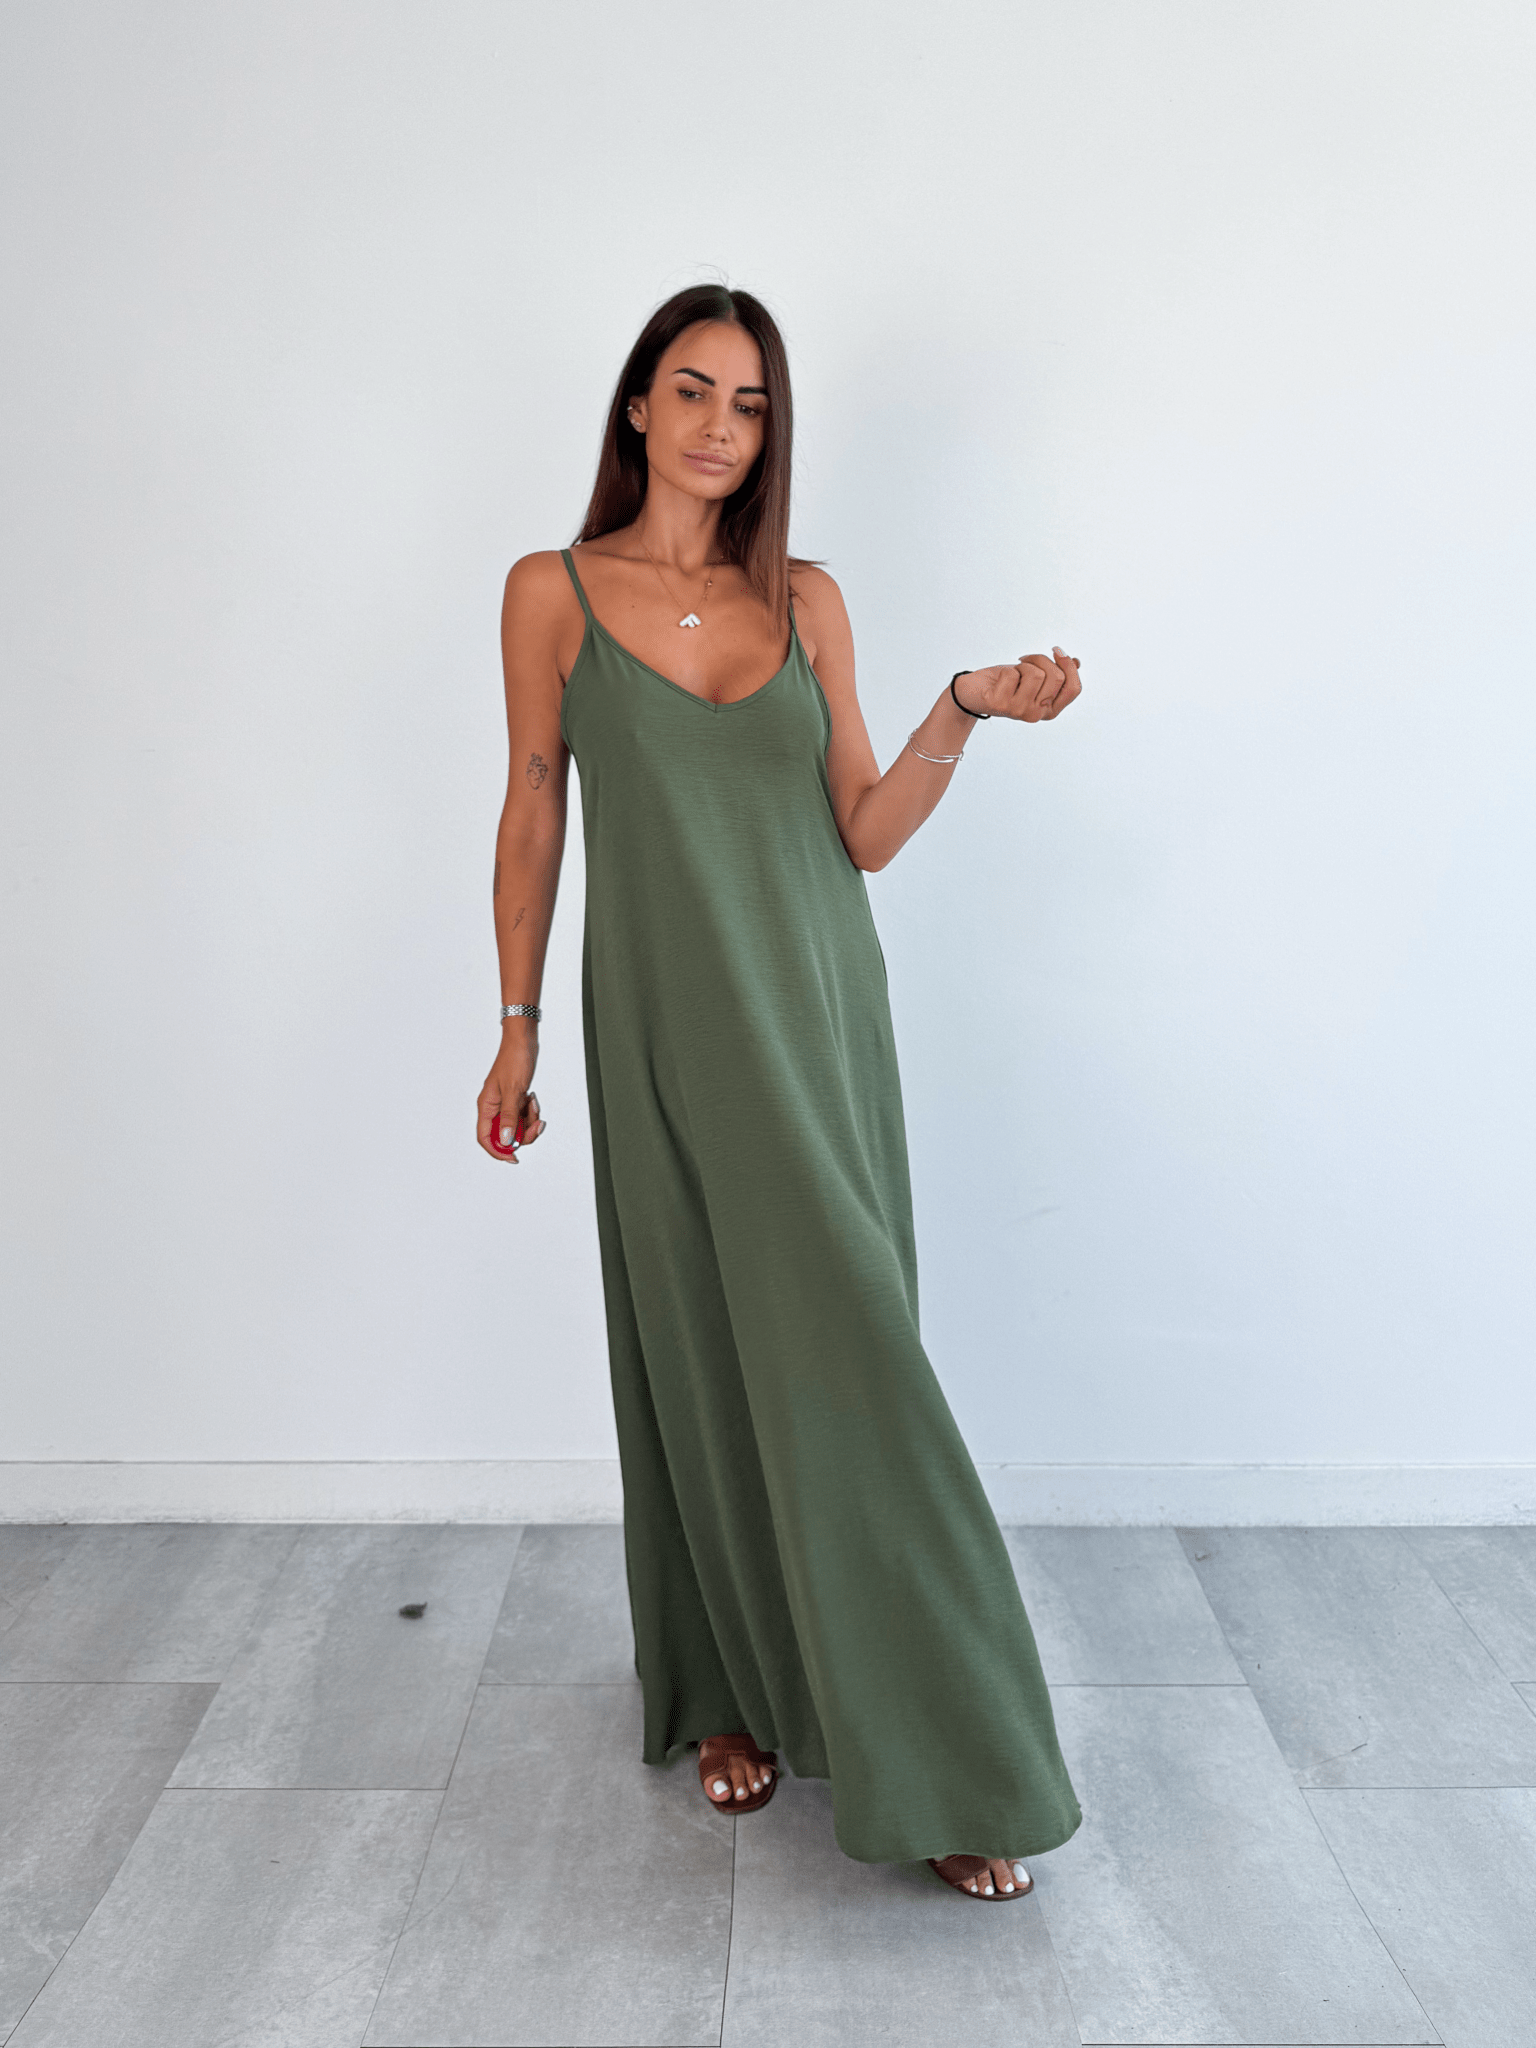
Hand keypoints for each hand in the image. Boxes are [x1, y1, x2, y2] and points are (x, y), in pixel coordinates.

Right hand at [477, 1041, 545, 1163]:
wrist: (523, 1041)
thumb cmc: (514, 1060)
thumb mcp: (514, 1091)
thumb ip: (509, 1117)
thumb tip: (506, 1141)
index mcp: (486, 1106)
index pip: (485, 1138)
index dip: (497, 1151)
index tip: (513, 1157)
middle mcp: (493, 1107)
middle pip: (504, 1135)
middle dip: (522, 1134)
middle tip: (536, 1125)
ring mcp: (504, 1104)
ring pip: (516, 1126)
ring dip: (529, 1121)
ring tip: (533, 1104)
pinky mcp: (515, 1100)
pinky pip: (523, 1116)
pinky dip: (531, 1112)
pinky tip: (533, 1099)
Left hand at [955, 646, 1081, 722]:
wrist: (972, 693)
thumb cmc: (1004, 683)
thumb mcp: (1034, 677)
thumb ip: (1055, 673)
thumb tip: (1076, 662)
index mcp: (1049, 710)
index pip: (1074, 688)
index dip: (1068, 665)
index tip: (1056, 650)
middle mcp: (1036, 714)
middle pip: (1056, 676)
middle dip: (1041, 659)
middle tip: (1025, 661)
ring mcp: (1019, 711)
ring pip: (1036, 674)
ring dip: (1022, 666)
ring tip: (1012, 674)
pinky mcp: (1001, 705)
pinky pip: (1013, 674)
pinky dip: (1006, 670)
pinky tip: (998, 680)